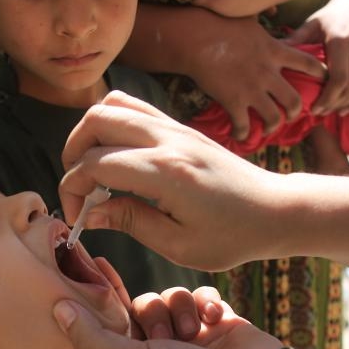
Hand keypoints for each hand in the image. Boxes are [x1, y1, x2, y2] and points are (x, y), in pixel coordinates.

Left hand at [54, 286, 281, 348]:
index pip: (110, 320)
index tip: (89, 260)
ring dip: (182, 309)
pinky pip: (202, 292)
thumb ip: (94, 337)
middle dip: (153, 312)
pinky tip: (216, 320)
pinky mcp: (219, 321)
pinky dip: (208, 303)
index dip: (100, 293)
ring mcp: (192, 334)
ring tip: (196, 334)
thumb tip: (56, 308)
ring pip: (172, 295)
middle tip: (166, 336)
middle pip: (142, 304)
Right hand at [60, 91, 283, 271]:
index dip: (73, 189)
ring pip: (113, 105)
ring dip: (91, 134)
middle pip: (97, 120)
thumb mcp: (178, 244)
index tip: (77, 217)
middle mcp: (168, 140)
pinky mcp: (181, 127)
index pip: (95, 164)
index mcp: (166, 172)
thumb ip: (130, 222)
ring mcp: (176, 127)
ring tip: (93, 170)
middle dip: (73, 153)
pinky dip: (113, 126)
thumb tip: (90, 213)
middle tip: (78, 188)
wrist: (275, 210)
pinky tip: (117, 159)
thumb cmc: (232, 235)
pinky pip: (135, 108)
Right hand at [179, 10, 325, 138]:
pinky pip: (244, 125)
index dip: (321, 74)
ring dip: (273, 126)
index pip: (309, 64)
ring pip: (274, 118)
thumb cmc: (221, 24)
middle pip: (294, 100)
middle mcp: (268, 73)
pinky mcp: (233, 101)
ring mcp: (251, 90)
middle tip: (290, 115)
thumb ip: (265, 21)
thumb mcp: (251, 19)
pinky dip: (243, 134)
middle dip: (295, 112)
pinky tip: (240, 135)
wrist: (198, 38)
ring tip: (268, 129)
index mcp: (275, 52)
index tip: (323, 82)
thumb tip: (271, 7)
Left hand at [285, 0, 348, 115]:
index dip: (327, 99)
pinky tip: (345, 108)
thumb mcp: (312, 26)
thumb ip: (296, 41)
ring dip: (346, 105)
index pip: (338, 80)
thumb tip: (271, 54)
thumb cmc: (330, 18)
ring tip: (330, 112)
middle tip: (319, 114)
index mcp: (343, 41)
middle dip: (334, 104)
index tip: (314, 110)